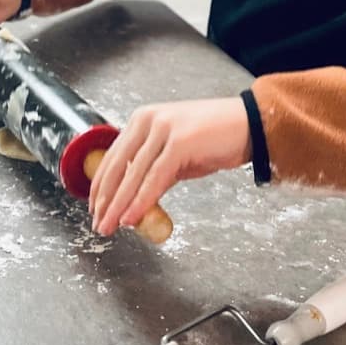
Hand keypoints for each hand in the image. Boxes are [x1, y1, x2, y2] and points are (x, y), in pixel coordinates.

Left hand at [88, 98, 251, 236]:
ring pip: (133, 174)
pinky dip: (140, 200)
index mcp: (142, 119)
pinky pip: (154, 178)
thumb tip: (134, 200)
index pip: (112, 156)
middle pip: (117, 166)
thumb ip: (154, 171)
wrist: (250, 125)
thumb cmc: (216, 138)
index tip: (95, 206)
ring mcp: (163, 129)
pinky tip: (131, 217)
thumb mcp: (176, 154)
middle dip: (105, 199)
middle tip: (98, 222)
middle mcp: (148, 120)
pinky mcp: (179, 143)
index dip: (100, 184)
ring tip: (109, 225)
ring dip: (118, 204)